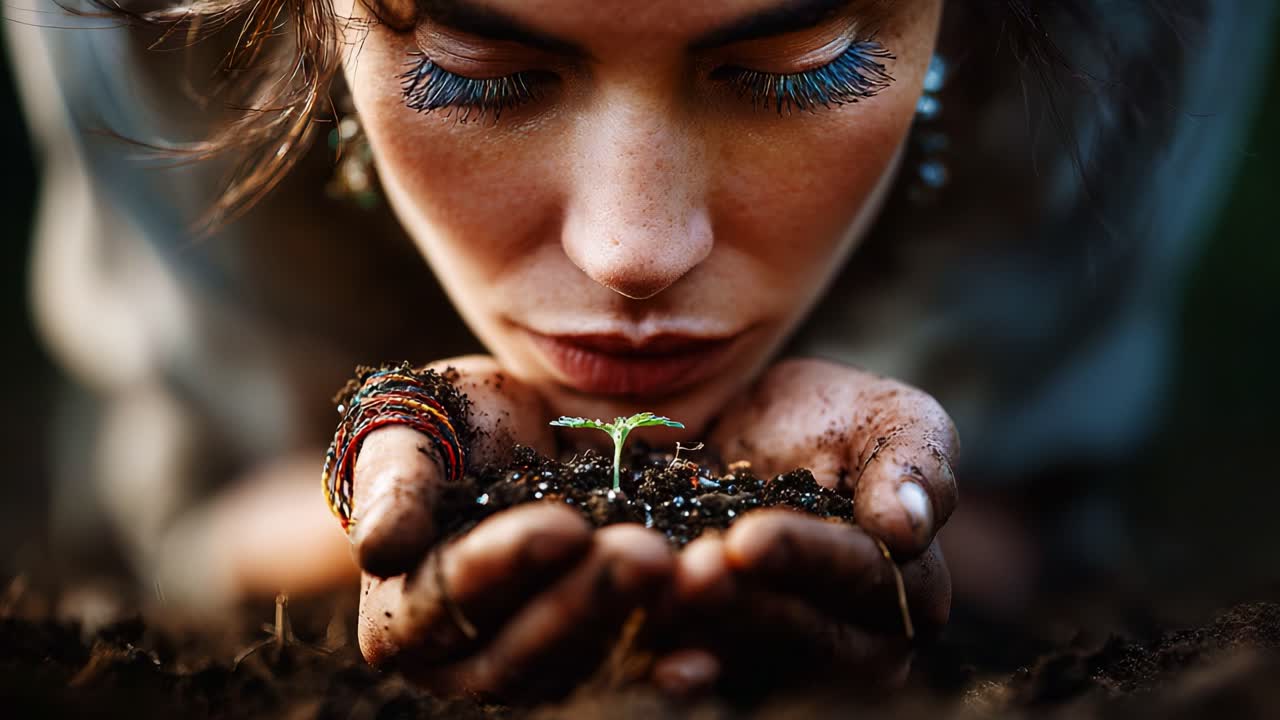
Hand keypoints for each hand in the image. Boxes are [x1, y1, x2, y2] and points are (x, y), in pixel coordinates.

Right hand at [348, 356, 674, 698]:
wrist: (518, 429)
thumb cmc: (446, 423)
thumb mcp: (409, 432)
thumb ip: (393, 485)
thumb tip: (380, 548)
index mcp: (405, 614)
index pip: (450, 600)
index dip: (502, 568)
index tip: (562, 527)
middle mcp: (467, 659)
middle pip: (519, 656)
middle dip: (585, 604)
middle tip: (644, 556)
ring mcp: (540, 662)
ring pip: (584, 666)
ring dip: (639, 627)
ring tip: (694, 577)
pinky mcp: (603, 651)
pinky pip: (635, 667)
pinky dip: (670, 663)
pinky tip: (708, 653)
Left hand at [654, 358, 958, 691]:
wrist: (745, 427)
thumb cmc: (834, 420)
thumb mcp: (891, 416)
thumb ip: (917, 461)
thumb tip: (909, 527)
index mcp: (909, 588)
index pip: (861, 577)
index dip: (806, 559)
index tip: (749, 538)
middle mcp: (855, 643)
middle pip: (802, 634)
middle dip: (743, 604)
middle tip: (693, 572)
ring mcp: (783, 658)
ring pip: (746, 660)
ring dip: (697, 633)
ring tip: (654, 593)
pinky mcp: (720, 657)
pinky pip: (700, 670)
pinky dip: (670, 661)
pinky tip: (647, 657)